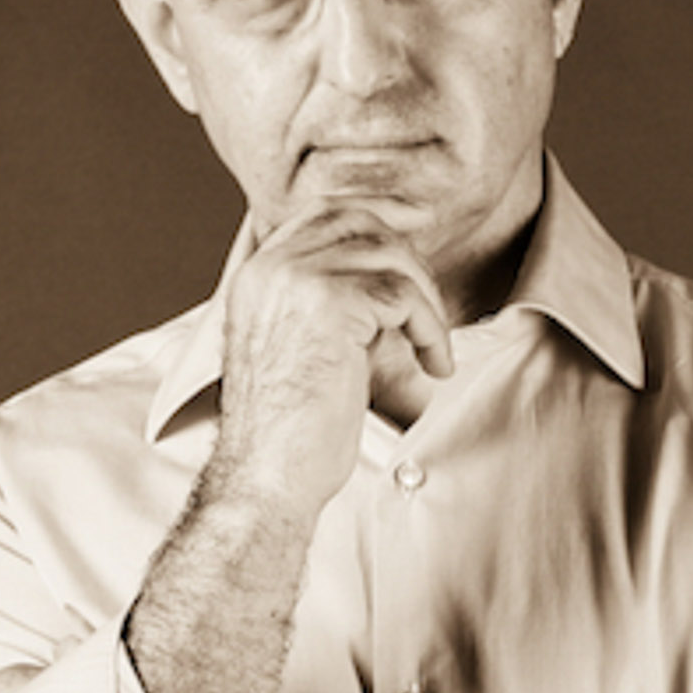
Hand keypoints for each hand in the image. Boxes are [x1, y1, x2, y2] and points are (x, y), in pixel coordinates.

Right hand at [212, 202, 451, 520]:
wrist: (267, 478)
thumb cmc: (290, 434)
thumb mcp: (305, 349)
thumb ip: (335, 305)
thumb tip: (392, 280)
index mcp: (257, 276)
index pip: (323, 215)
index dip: (377, 223)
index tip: (416, 243)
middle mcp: (270, 268)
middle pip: (359, 221)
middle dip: (407, 258)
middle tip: (429, 309)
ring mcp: (296, 279)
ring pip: (388, 255)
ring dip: (425, 299)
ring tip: (432, 347)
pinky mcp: (330, 303)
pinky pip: (404, 294)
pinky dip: (432, 328)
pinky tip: (435, 365)